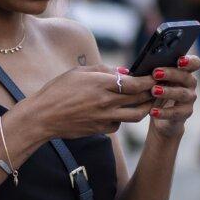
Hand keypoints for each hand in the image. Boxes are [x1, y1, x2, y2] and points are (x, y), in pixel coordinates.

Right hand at [23, 64, 155, 140]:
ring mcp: (104, 118)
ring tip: (146, 101)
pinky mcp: (100, 129)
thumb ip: (103, 70)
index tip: (154, 76)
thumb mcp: (78, 72)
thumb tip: (124, 72)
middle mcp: (106, 102)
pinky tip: (120, 111)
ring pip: (136, 115)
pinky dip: (124, 118)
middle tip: (156, 87)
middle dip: (151, 92)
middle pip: (140, 99)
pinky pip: (120, 124)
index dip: (148, 80)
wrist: (43, 116)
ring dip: (145, 108)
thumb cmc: (58, 90)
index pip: (135, 83)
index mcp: (101, 84)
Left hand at [146, 55, 199, 139]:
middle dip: (172, 74)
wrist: (161, 117)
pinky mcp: (185, 113)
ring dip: (168, 91)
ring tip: (154, 91)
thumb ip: (146, 74)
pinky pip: (176, 113)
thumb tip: (125, 71)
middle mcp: (189, 84)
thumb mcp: (151, 81)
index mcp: (183, 72)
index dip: (189, 61)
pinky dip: (164, 112)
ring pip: (182, 94)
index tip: (178, 60)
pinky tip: (152, 111)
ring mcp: (189, 99)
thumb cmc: (154, 92)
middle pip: (186, 76)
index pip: (194, 63)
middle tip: (156, 73)